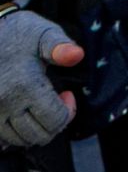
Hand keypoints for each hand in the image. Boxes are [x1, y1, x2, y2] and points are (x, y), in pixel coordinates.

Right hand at [0, 6, 79, 147]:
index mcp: (25, 85)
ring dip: (36, 130)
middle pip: (39, 135)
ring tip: (40, 109)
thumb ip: (61, 46)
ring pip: (20, 140)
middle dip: (55, 124)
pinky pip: (3, 138)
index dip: (69, 111)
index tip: (68, 95)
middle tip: (56, 104)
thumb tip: (77, 55)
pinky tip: (24, 115)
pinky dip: (17, 133)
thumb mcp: (43, 32)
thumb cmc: (19, 32)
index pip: (56, 119)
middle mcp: (6, 102)